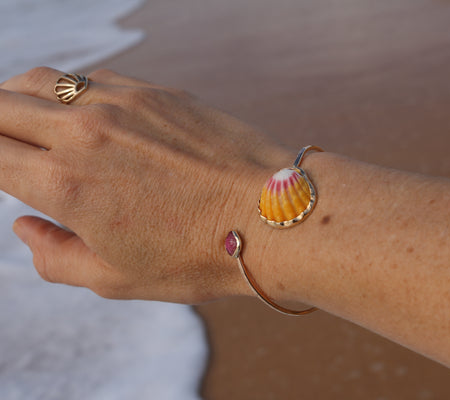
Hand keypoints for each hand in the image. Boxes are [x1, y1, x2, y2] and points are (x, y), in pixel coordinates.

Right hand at [0, 67, 292, 302]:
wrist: (270, 216)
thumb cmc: (199, 255)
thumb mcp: (117, 278)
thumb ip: (55, 257)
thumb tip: (25, 228)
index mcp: (66, 185)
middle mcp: (86, 133)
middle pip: (2, 106)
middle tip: (4, 144)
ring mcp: (123, 104)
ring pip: (43, 80)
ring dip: (22, 97)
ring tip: (29, 120)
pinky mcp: (157, 91)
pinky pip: (94, 78)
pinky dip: (74, 91)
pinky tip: (86, 113)